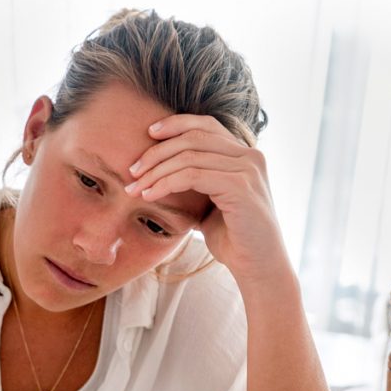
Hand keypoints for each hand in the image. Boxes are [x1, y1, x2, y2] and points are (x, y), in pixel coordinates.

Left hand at [126, 115, 290, 288]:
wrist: (258, 267)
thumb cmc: (233, 239)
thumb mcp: (210, 204)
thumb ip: (196, 183)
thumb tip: (161, 173)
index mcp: (244, 155)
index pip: (206, 125)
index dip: (176, 124)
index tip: (148, 133)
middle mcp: (250, 156)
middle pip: (194, 137)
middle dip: (157, 152)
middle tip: (131, 170)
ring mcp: (248, 170)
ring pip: (189, 157)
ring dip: (156, 172)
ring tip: (134, 188)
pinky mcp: (240, 187)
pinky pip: (192, 176)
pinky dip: (166, 183)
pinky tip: (149, 195)